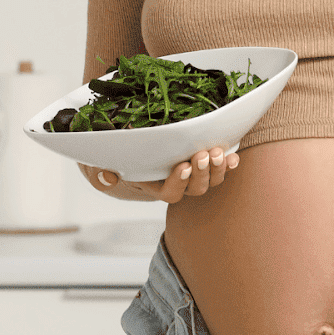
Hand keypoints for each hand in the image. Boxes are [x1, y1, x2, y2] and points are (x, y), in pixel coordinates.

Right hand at [85, 146, 238, 203]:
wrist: (134, 141)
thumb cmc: (118, 153)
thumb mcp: (101, 162)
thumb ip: (100, 170)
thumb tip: (108, 176)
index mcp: (154, 186)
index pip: (170, 193)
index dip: (178, 182)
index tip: (182, 166)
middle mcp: (177, 184)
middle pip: (194, 189)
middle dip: (200, 173)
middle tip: (202, 155)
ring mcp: (194, 175)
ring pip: (210, 181)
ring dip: (216, 168)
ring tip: (217, 151)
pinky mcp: (205, 163)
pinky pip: (220, 169)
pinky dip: (229, 164)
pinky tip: (233, 156)